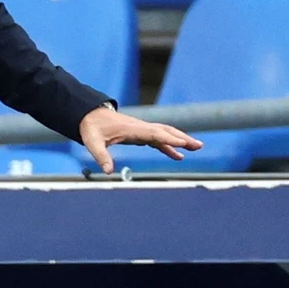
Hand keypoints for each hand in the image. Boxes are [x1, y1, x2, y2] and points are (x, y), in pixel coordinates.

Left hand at [78, 105, 202, 172]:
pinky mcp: (140, 133)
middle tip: (198, 145)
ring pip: (165, 133)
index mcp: (132, 129)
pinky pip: (159, 139)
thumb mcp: (93, 142)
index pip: (155, 133)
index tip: (184, 143)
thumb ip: (101, 156)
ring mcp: (142, 129)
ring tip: (196, 148)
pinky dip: (169, 146)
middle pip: (166, 131)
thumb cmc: (91, 128)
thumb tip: (108, 172)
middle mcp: (140, 127)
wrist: (89, 115)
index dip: (170, 139)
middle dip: (183, 138)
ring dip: (180, 140)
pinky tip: (178, 156)